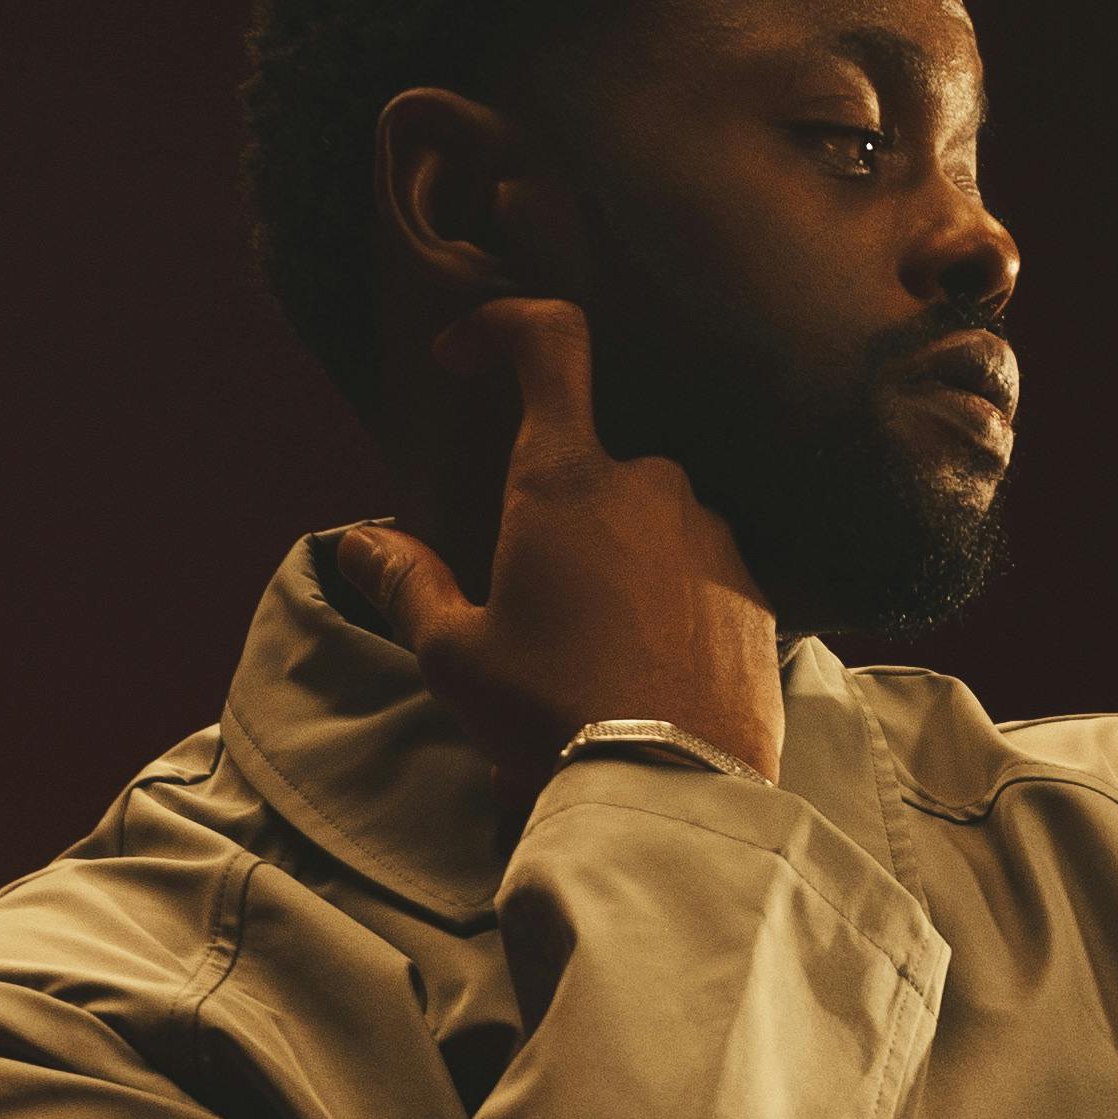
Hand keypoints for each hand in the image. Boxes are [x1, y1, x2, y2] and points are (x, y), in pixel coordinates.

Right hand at [333, 294, 782, 790]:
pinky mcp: (757, 591)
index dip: (504, 325)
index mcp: (567, 480)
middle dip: (556, 515)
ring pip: (650, 520)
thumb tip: (360, 541)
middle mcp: (651, 485)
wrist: (672, 794)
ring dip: (617, 563)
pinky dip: (668, 602)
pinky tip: (645, 673)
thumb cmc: (551, 716)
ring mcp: (714, 535)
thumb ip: (407, 584)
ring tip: (592, 657)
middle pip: (591, 461)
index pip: (550, 342)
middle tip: (530, 603)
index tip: (466, 356)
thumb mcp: (455, 657)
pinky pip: (699, 571)